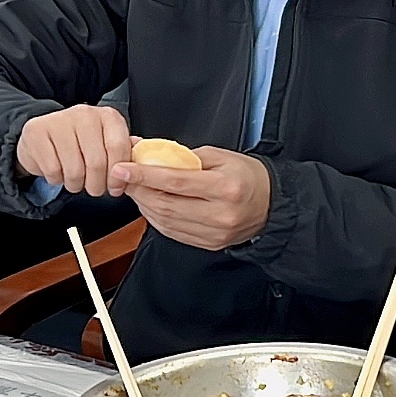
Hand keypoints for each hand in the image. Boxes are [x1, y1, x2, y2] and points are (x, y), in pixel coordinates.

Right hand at [17, 104, 134, 196]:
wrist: (44, 135)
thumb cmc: (79, 142)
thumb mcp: (106, 144)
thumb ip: (124, 154)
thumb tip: (141, 166)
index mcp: (107, 116)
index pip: (118, 148)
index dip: (118, 175)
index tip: (116, 187)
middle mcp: (85, 114)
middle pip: (97, 162)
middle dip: (97, 185)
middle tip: (94, 189)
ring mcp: (59, 121)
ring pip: (74, 170)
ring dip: (76, 184)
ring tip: (75, 180)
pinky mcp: (37, 133)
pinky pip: (53, 170)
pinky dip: (56, 179)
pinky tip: (58, 171)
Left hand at [113, 145, 272, 250]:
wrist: (272, 206)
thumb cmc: (247, 177)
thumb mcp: (221, 156)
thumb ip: (183, 156)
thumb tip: (147, 152)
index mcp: (225, 187)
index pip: (175, 181)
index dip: (144, 175)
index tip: (122, 168)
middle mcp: (220, 214)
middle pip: (166, 203)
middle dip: (138, 189)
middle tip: (123, 176)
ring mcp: (214, 233)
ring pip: (165, 220)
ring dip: (144, 203)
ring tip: (136, 188)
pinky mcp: (209, 244)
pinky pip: (172, 232)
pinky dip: (156, 217)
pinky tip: (151, 204)